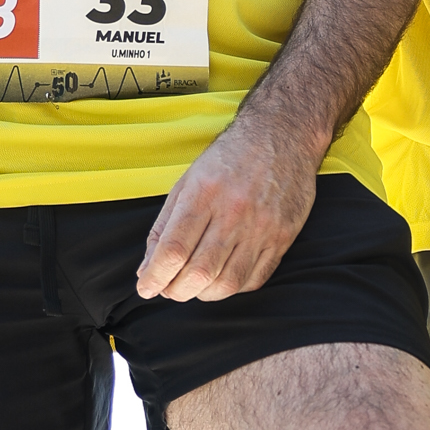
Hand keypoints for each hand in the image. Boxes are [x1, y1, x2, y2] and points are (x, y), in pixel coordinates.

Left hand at [136, 113, 318, 301]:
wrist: (282, 136)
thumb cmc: (229, 159)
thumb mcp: (187, 182)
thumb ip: (165, 226)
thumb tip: (147, 268)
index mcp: (203, 194)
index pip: (173, 249)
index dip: (155, 276)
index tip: (145, 287)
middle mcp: (233, 212)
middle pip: (199, 272)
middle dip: (176, 290)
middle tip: (168, 289)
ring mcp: (262, 227)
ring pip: (228, 282)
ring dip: (204, 293)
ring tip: (194, 286)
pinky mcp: (283, 237)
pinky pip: (255, 278)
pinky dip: (233, 288)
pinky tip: (222, 278)